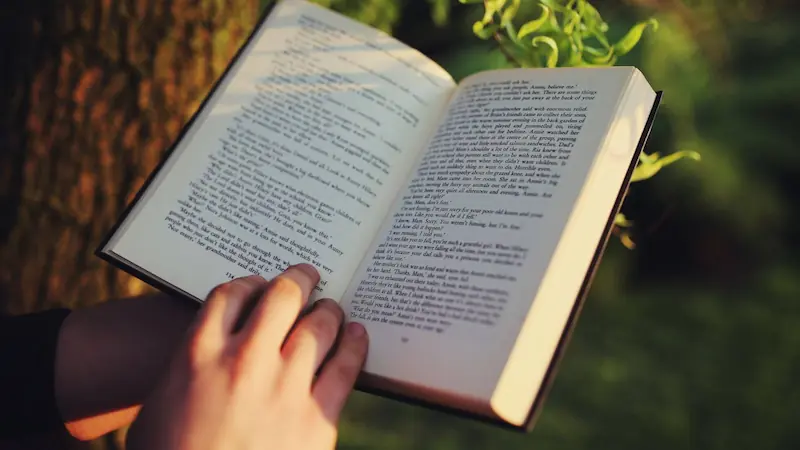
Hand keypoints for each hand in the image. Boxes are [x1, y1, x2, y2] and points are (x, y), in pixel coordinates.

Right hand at [125, 264, 368, 449]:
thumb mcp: (158, 406)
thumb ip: (187, 366)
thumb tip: (211, 347)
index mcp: (197, 354)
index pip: (231, 293)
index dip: (251, 283)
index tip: (260, 286)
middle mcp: (244, 361)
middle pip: (283, 297)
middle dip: (300, 279)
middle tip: (308, 276)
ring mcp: (284, 389)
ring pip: (320, 327)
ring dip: (328, 311)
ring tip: (332, 308)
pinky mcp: (316, 419)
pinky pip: (346, 368)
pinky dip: (354, 345)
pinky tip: (356, 335)